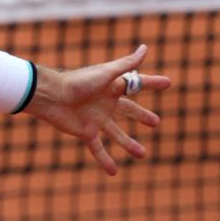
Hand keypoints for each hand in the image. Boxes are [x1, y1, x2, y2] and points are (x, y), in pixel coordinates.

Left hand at [24, 44, 170, 175]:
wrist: (51, 96)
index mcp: (111, 87)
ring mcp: (96, 118)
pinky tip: (114, 172)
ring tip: (142, 154)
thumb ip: (126, 64)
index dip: (152, 83)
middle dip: (141, 116)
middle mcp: (105, 103)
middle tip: (155, 122)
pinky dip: (105, 160)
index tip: (168, 83)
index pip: (137, 85)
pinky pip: (97, 148)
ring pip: (116, 133)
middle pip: (128, 110)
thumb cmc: (78, 82)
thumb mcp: (106, 73)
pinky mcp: (86, 131)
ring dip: (129, 144)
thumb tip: (145, 48)